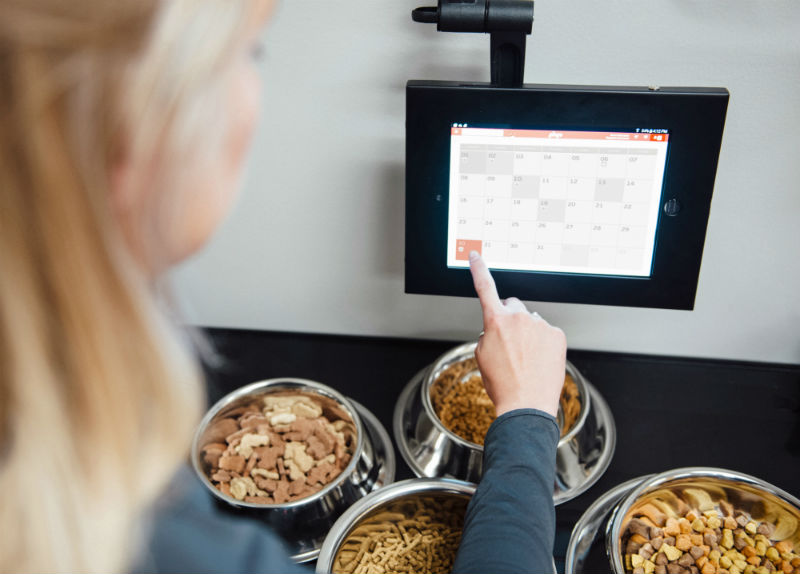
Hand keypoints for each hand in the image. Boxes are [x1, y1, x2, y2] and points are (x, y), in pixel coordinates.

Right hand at [468, 251, 566, 417]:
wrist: (526, 406)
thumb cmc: (503, 385)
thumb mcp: (481, 358)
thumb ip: (487, 335)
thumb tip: (497, 331)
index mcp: (495, 322)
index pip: (484, 287)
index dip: (479, 269)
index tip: (475, 255)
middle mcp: (519, 318)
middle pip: (513, 306)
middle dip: (510, 319)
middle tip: (511, 344)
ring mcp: (540, 325)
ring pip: (531, 321)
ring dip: (528, 334)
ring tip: (527, 360)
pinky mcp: (557, 335)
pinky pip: (547, 332)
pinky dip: (543, 343)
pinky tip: (539, 361)